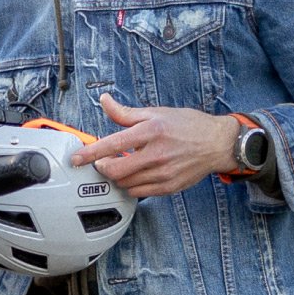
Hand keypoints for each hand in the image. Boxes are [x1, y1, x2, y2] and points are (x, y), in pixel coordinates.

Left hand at [70, 93, 237, 197]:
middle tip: (102, 162)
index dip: (91, 153)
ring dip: (116, 176)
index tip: (76, 158)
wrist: (217, 143)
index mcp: (151, 131)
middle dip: (102, 168)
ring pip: (125, 183)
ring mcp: (163, 173)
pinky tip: (135, 175)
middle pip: (115, 170)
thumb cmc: (187, 125)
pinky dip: (130, 185)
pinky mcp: (168, 187)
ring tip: (121, 165)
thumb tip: (104, 101)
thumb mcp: (156, 113)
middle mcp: (156, 154)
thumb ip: (126, 113)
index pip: (113, 144)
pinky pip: (138, 192)